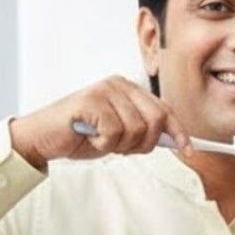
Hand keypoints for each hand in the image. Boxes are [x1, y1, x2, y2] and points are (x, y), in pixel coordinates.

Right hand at [7, 77, 191, 170]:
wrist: (45, 138)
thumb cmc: (82, 135)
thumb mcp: (121, 133)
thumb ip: (145, 130)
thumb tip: (175, 140)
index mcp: (129, 89)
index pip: (165, 110)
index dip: (179, 132)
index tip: (189, 150)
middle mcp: (119, 85)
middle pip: (156, 119)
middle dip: (145, 143)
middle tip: (124, 149)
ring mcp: (104, 90)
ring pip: (137, 129)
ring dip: (121, 145)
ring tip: (102, 140)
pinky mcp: (90, 101)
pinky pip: (115, 133)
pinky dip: (104, 144)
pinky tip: (90, 137)